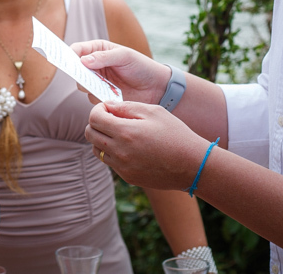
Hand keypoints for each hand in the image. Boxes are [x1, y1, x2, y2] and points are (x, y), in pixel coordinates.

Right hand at [70, 39, 169, 103]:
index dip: (69, 54)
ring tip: (106, 85)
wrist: (156, 88)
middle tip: (85, 76)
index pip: (77, 50)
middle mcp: (94, 65)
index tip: (66, 60)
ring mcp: (97, 81)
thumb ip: (104, 57)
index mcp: (98, 49)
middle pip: (75, 69)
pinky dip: (99, 96)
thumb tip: (83, 60)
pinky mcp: (101, 96)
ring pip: (81, 85)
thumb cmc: (141, 66)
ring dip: (90, 85)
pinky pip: (91, 97)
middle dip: (78, 72)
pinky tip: (113, 94)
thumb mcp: (125, 56)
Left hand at [85, 101, 210, 190]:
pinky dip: (113, 153)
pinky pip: (110, 162)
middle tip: (111, 119)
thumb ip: (126, 107)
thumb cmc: (175, 134)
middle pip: (90, 134)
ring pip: (96, 150)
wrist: (192, 165)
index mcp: (125, 132)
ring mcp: (123, 167)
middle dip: (96, 123)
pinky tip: (129, 147)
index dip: (98, 109)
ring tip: (119, 133)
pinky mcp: (128, 177)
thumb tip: (108, 106)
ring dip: (102, 139)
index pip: (94, 118)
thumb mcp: (153, 111)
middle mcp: (120, 151)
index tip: (108, 108)